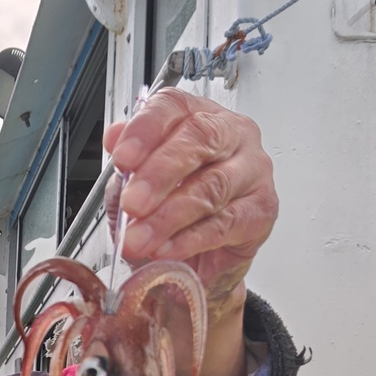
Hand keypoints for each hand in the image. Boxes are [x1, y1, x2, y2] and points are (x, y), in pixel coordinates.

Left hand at [103, 92, 277, 375]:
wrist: (194, 268)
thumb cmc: (162, 220)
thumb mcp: (132, 191)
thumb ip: (126, 165)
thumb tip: (115, 139)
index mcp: (195, 118)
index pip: (174, 107)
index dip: (147, 129)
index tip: (122, 155)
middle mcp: (232, 137)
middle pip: (197, 143)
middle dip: (158, 176)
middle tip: (131, 206)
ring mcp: (252, 173)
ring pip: (211, 187)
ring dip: (169, 217)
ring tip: (138, 241)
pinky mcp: (261, 212)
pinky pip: (227, 225)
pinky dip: (191, 241)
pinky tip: (166, 255)